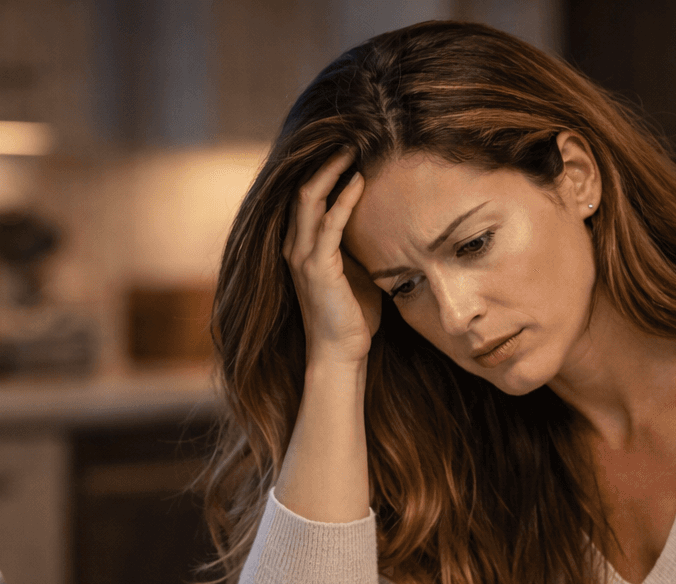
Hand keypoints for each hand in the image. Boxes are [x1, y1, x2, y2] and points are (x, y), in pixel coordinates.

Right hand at [284, 149, 381, 366]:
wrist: (340, 352)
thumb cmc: (351, 315)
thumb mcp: (354, 271)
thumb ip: (355, 246)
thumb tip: (380, 223)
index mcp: (301, 247)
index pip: (305, 198)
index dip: (321, 172)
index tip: (345, 151)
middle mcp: (294, 247)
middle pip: (302, 190)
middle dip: (324, 163)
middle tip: (348, 139)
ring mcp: (302, 256)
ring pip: (309, 199)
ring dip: (332, 172)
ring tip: (352, 150)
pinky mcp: (317, 267)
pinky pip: (329, 223)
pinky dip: (344, 199)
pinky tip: (359, 181)